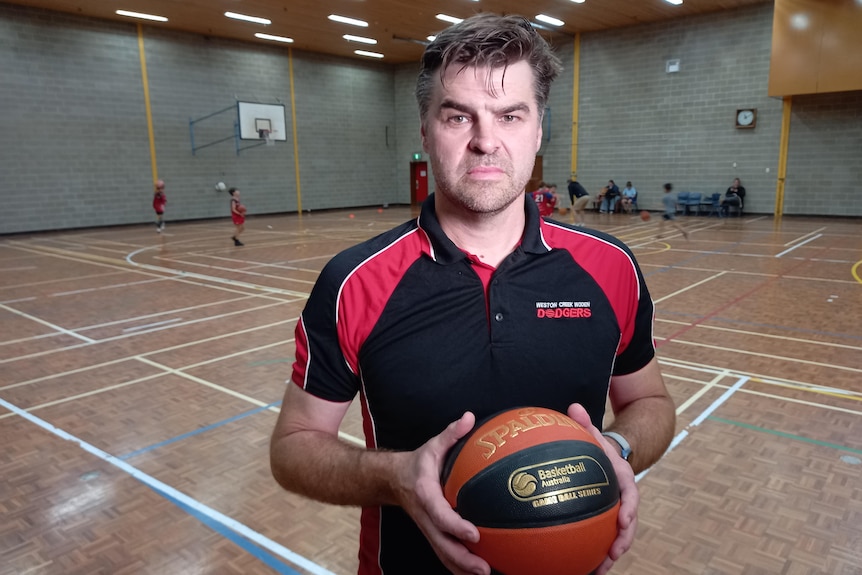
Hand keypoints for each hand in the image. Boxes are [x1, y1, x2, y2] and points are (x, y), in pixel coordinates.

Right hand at [391, 412, 490, 574]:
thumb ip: (451, 434)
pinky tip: (477, 573)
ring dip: (462, 568)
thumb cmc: (418, 463)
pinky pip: (445, 554)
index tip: (474, 534)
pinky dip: (459, 567)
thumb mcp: (432, 446)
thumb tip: (469, 417)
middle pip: (442, 544)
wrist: (392, 480)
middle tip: (484, 568)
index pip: (440, 514)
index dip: (455, 526)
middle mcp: (425, 517)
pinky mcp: (432, 535)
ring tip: (485, 574)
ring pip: (443, 554)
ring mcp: (427, 529)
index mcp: (425, 495)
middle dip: (463, 559)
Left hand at [567, 403, 638, 574]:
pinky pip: (601, 539)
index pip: (631, 495)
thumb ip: (586, 423)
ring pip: (616, 537)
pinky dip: (595, 554)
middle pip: (628, 524)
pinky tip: (583, 568)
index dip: (630, 509)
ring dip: (609, 554)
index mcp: (624, 480)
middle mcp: (624, 499)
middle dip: (622, 541)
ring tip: (598, 570)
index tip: (625, 520)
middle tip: (613, 554)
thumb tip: (574, 407)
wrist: (606, 459)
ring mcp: (615, 512)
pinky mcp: (605, 521)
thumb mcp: (593, 434)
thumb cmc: (597, 448)